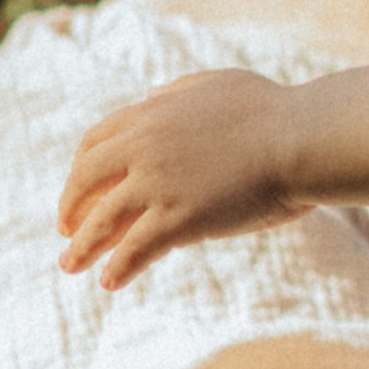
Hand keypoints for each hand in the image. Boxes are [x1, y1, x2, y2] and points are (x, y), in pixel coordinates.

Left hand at [58, 69, 310, 289]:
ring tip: (70, 266)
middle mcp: (144, 146)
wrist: (303, 138)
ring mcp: (159, 183)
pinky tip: (111, 283)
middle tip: (66, 230)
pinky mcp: (180, 218)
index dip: (80, 171)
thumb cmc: (274, 112)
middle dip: (72, 207)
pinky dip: (118, 268)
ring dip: (81, 247)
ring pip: (102, 221)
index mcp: (151, 114)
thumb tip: (152, 98)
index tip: (80, 189)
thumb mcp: (218, 85)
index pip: (95, 143)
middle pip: (86, 181)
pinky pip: (135, 249)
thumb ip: (180, 92)